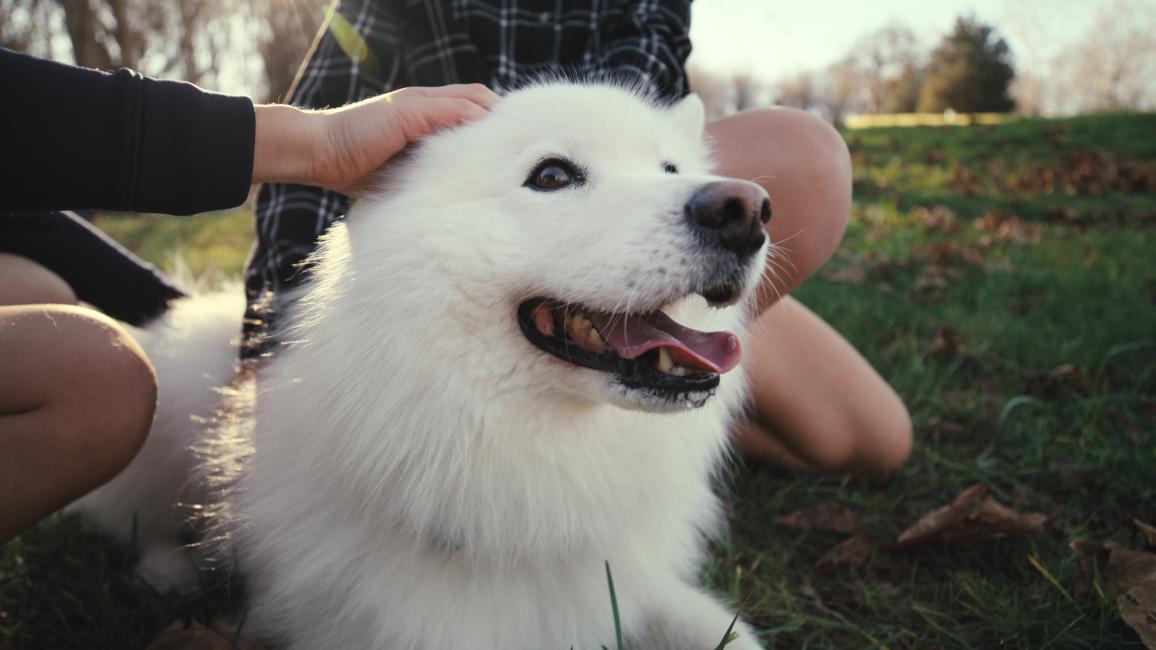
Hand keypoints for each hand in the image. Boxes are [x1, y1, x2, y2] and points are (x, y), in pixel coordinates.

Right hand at [252, 84, 498, 195]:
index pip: (467, 105)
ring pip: (469, 99)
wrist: (318, 153)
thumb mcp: (398, 168)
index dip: (489, 120)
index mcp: (418, 112)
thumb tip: (451, 192)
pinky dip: (473, 119)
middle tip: (522, 142)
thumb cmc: (351, 167)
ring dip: (493, 117)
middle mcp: (420, 101)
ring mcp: (414, 103)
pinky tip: (490, 137)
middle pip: (475, 97)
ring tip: (514, 140)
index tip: (509, 144)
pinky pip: (451, 110)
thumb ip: (424, 169)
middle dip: (499, 117)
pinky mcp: (408, 111)